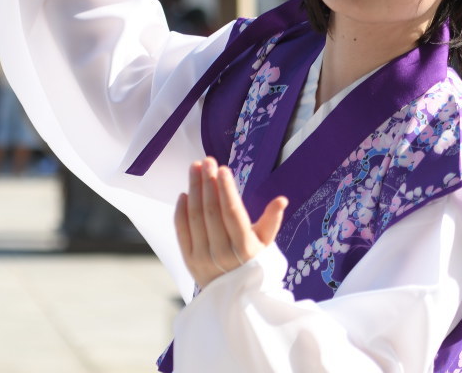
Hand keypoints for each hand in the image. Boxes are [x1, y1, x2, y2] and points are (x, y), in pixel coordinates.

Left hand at [174, 158, 286, 288]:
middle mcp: (222, 253)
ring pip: (195, 217)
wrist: (236, 300)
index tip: (223, 169)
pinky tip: (184, 193)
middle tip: (207, 161)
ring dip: (194, 189)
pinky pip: (182, 231)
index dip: (226, 189)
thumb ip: (271, 221)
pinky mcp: (189, 261)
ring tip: (195, 168)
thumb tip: (281, 199)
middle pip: (211, 211)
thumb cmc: (254, 265)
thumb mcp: (266, 245)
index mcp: (245, 248)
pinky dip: (181, 211)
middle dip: (208, 182)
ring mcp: (203, 257)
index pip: (232, 213)